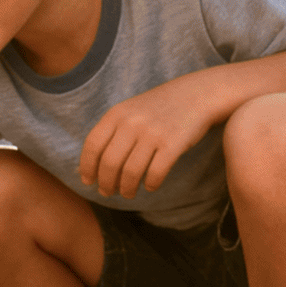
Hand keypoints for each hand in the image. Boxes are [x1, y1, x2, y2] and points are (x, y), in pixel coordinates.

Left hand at [79, 77, 218, 197]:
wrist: (198, 94)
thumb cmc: (159, 108)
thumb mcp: (129, 111)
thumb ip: (111, 133)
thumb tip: (87, 167)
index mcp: (116, 114)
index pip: (93, 145)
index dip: (88, 167)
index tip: (88, 181)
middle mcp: (132, 122)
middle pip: (109, 163)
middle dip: (106, 183)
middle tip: (107, 192)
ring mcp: (153, 133)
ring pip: (131, 172)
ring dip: (127, 188)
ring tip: (128, 193)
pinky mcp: (173, 144)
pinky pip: (155, 173)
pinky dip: (151, 184)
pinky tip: (150, 186)